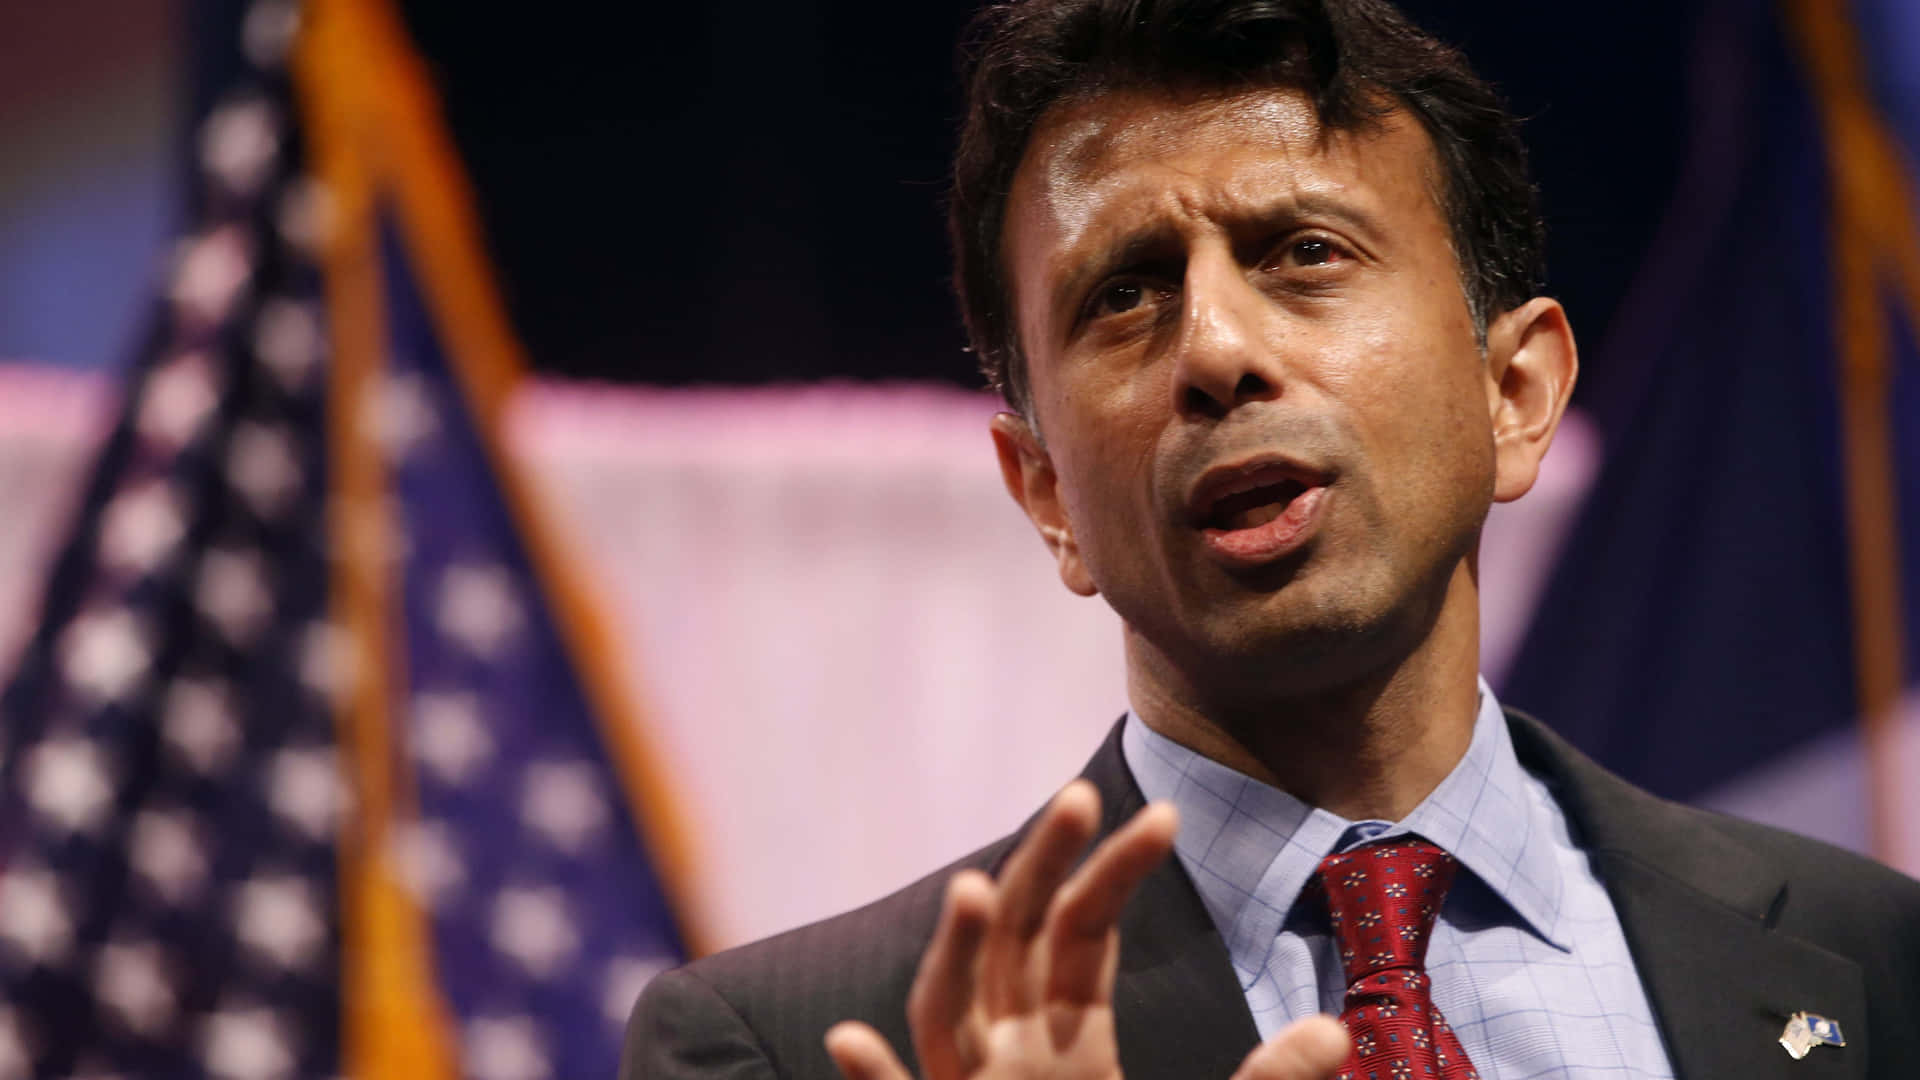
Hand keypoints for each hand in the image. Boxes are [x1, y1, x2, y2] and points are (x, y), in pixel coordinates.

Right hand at [823, 780, 1349, 1079]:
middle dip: (1040, 867)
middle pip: (1013, 940)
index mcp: (1066, 1042)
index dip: (1112, 871)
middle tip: (1081, 796)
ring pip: (949, 1011)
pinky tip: (848, 1038)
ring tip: (976, 891)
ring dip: (957, 953)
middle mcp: (1010, 1056)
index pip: (1078, 931)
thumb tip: (1335, 1030)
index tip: (1164, 815)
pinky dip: (874, 1078)